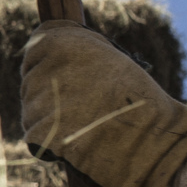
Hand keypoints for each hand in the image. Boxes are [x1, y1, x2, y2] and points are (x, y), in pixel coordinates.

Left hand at [19, 20, 186, 186]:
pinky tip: (75, 145)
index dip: (46, 65)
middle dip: (49, 96)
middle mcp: (50, 64)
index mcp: (67, 41)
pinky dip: (49, 145)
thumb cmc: (142, 106)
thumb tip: (53, 61)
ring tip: (85, 128)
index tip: (61, 78)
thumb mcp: (114, 64)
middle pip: (31, 80)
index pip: (36, 47)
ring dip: (50, 122)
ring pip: (31, 110)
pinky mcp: (41, 129)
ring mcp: (43, 97)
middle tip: (81, 110)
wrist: (156, 144)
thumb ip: (80, 59)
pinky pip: (34, 135)